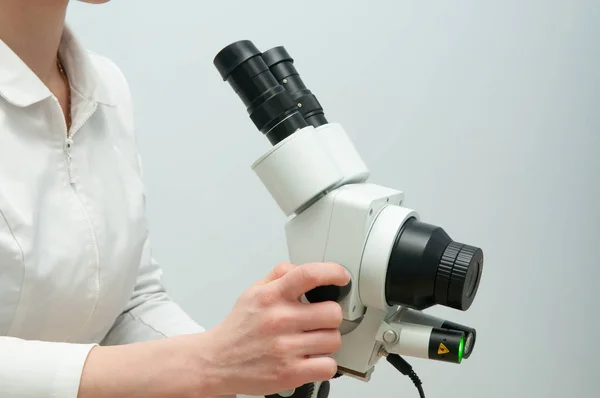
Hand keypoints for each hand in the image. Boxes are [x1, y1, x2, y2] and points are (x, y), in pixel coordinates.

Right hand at [204, 262, 349, 396]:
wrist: (216, 361)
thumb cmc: (239, 328)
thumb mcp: (253, 292)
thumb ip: (279, 275)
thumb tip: (302, 268)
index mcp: (272, 296)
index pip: (309, 275)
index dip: (333, 272)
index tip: (341, 276)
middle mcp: (279, 320)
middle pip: (332, 312)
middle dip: (330, 316)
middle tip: (320, 320)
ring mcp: (285, 348)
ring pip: (334, 340)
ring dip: (327, 341)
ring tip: (312, 341)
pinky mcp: (290, 373)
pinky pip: (329, 366)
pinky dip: (325, 364)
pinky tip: (312, 359)